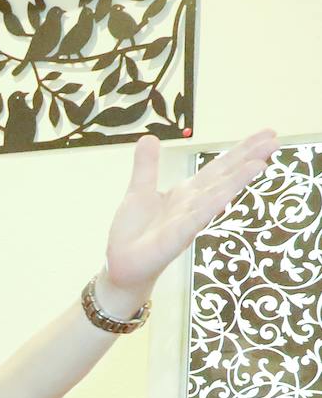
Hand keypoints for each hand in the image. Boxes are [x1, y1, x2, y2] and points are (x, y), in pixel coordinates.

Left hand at [99, 129, 276, 306]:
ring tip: (260, 164)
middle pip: (224, 177)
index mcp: (187, 192)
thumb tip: (149, 136)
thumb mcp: (138, 190)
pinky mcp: (175, 238)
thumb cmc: (135, 230)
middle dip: (249, 159)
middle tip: (276, 140)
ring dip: (236, 182)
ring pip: (215, 197)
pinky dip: (208, 208)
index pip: (219, 167)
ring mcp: (187, 221)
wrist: (122, 264)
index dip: (241, 150)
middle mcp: (193, 204)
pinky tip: (225, 196)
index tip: (268, 133)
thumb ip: (146, 166)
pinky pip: (194, 220)